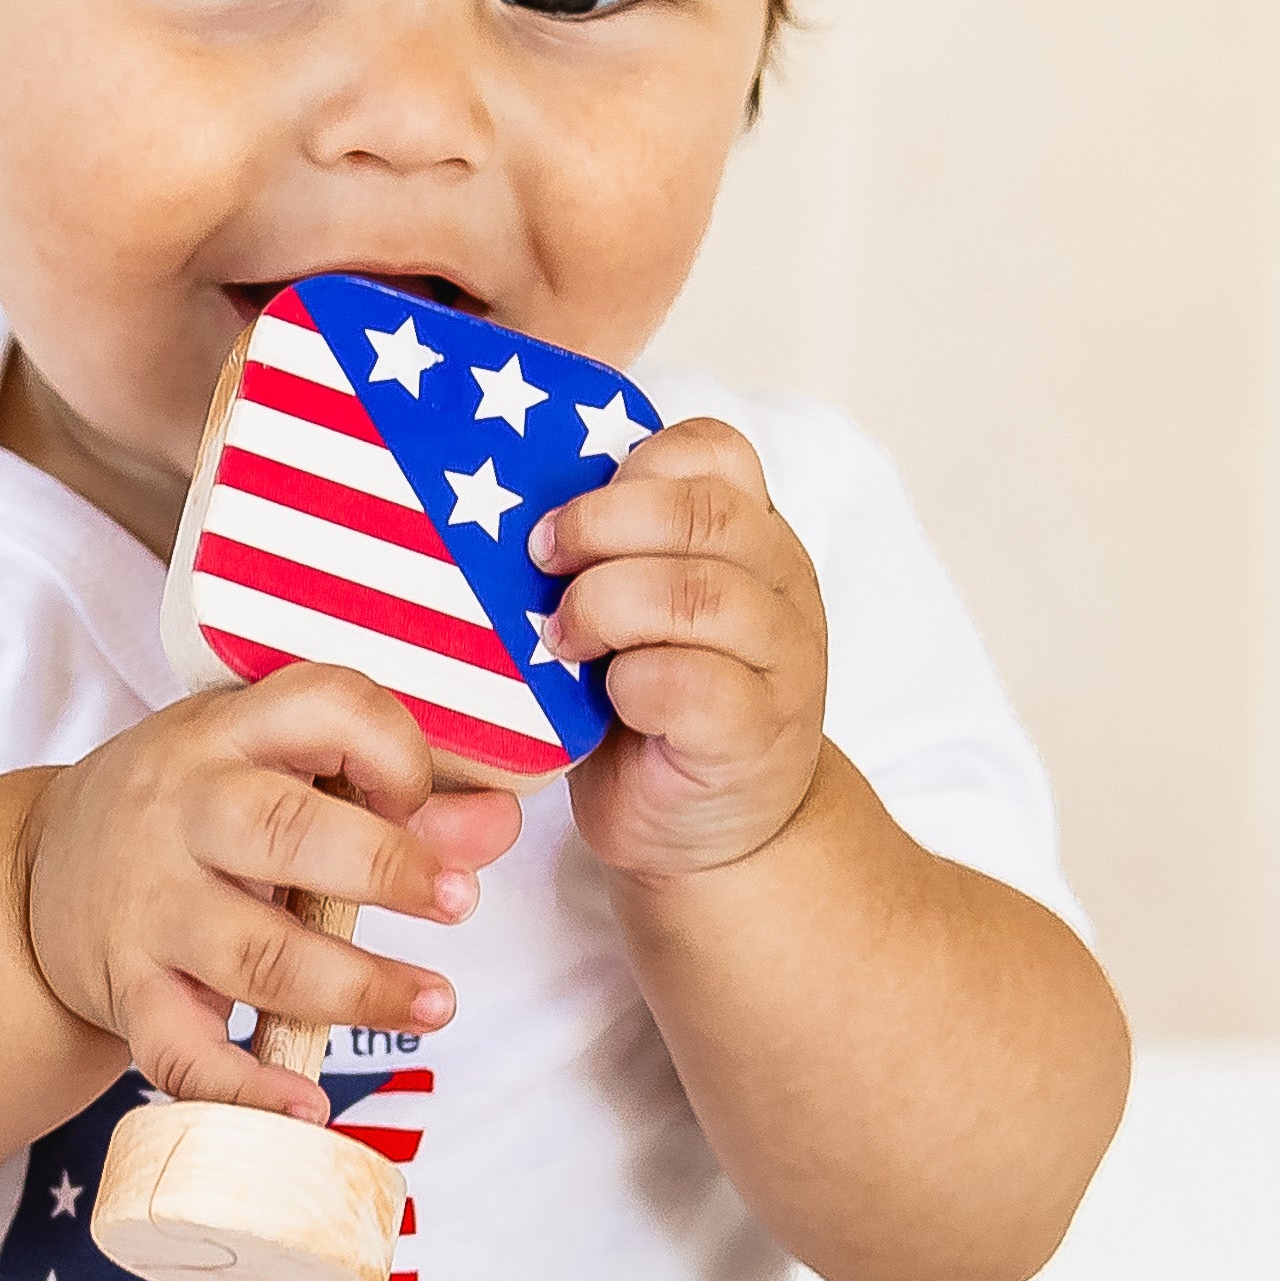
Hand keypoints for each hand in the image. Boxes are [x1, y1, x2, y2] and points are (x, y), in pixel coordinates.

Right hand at [19, 666, 522, 1116]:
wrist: (34, 877)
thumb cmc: (185, 813)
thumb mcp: (266, 773)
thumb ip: (388, 796)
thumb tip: (497, 823)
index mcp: (225, 736)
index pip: (319, 707)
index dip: (390, 747)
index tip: (423, 795)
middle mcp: (180, 812)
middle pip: (282, 830)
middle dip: (384, 866)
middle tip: (457, 901)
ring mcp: (149, 907)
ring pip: (253, 953)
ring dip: (353, 987)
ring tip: (432, 1005)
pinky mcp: (128, 992)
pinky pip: (182, 1052)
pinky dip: (246, 1087)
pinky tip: (309, 1105)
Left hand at [530, 416, 827, 879]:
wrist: (707, 829)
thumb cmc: (651, 706)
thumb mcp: (633, 610)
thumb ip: (608, 552)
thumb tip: (497, 504)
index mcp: (750, 535)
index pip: (713, 451)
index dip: (632, 465)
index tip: (561, 514)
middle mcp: (781, 585)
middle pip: (704, 513)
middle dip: (600, 525)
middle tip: (541, 561)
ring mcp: (780, 661)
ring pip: (701, 593)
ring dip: (607, 605)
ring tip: (561, 639)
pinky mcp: (755, 734)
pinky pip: (695, 683)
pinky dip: (633, 682)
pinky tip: (607, 700)